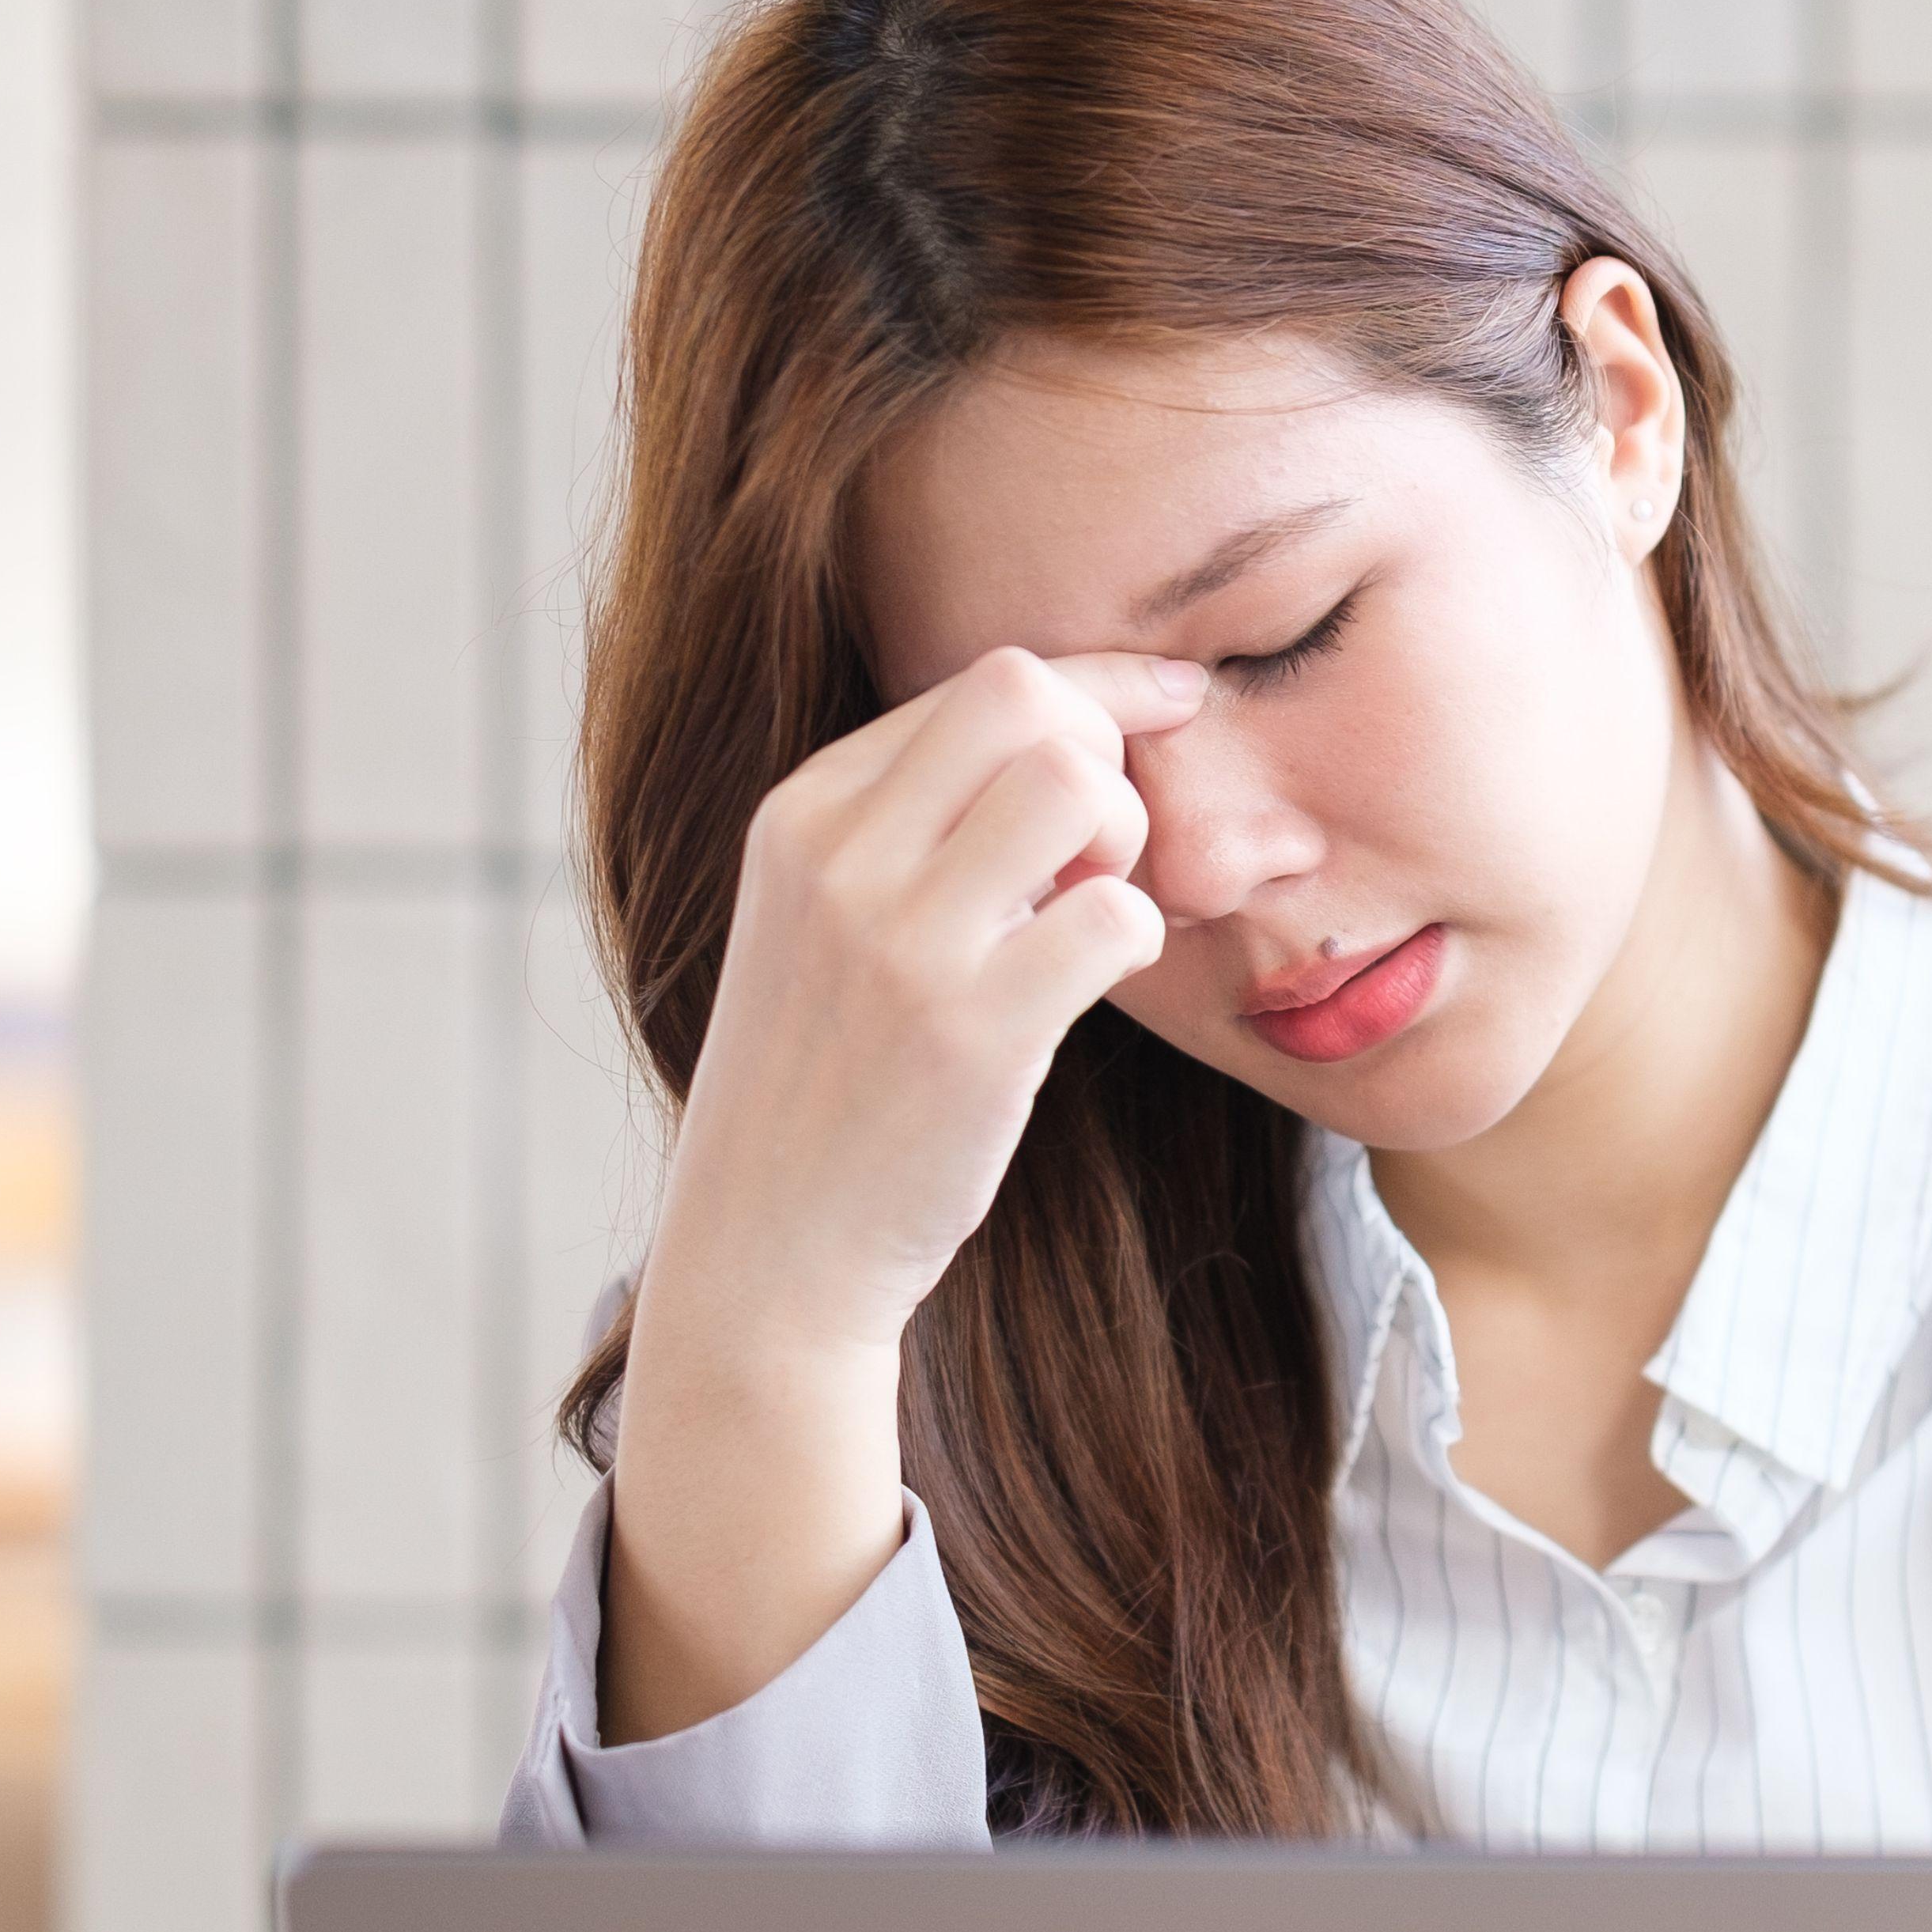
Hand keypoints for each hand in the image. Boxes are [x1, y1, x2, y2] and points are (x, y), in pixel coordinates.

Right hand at [645, 643, 1209, 1362]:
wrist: (769, 1251)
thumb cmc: (826, 1079)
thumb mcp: (822, 916)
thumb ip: (912, 822)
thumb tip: (1070, 732)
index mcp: (804, 814)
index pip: (979, 681)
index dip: (1093, 691)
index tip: (1162, 706)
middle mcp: (840, 859)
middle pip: (1026, 696)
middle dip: (1103, 749)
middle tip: (1100, 845)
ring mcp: (902, 945)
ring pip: (1075, 785)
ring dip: (1124, 838)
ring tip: (1089, 909)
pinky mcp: (972, 1037)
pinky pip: (1114, 917)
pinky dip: (1138, 936)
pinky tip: (1096, 977)